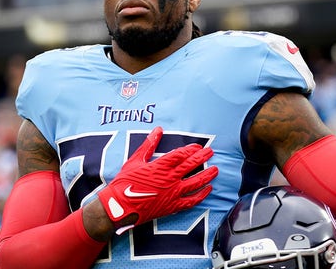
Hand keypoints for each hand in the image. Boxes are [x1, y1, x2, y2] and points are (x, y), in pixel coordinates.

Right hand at [98, 127, 217, 232]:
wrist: (120, 206)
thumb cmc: (125, 182)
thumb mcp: (135, 160)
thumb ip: (148, 145)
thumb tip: (158, 130)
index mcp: (160, 166)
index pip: (181, 155)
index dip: (191, 149)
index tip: (198, 146)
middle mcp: (170, 179)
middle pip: (191, 166)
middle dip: (203, 157)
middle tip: (211, 152)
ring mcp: (173, 193)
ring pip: (195, 183)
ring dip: (207, 175)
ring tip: (215, 170)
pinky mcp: (172, 206)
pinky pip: (191, 201)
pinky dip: (201, 195)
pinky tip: (208, 190)